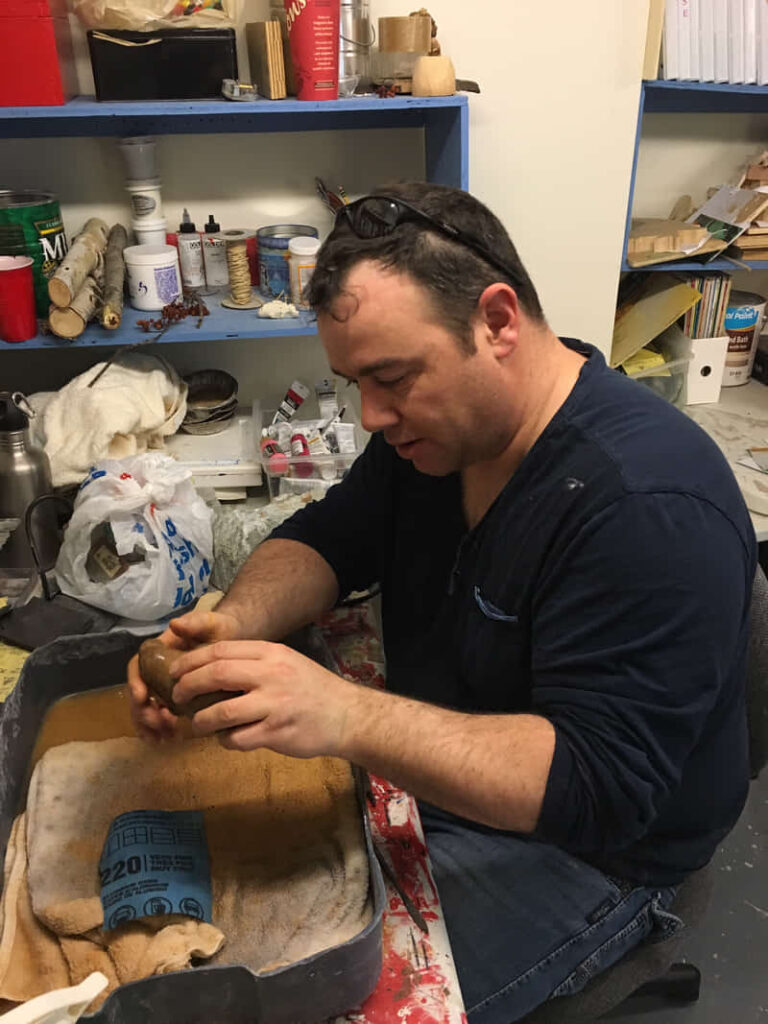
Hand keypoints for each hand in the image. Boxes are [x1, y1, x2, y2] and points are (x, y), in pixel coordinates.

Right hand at [126, 608, 242, 742]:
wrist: (238, 641)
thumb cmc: (221, 629)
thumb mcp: (211, 623)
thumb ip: (195, 622)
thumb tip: (175, 624)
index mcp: (160, 651)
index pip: (138, 666)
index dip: (135, 682)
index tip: (142, 697)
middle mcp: (158, 670)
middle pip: (139, 693)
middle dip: (143, 711)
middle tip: (158, 723)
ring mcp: (167, 687)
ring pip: (148, 709)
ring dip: (151, 725)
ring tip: (164, 735)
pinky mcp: (180, 700)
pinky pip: (164, 717)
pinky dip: (163, 729)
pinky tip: (171, 738)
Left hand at [169, 641, 362, 757]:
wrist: (347, 715)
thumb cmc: (312, 689)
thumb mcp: (286, 662)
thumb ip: (254, 663)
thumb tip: (210, 671)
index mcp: (271, 653)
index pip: (220, 650)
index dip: (191, 661)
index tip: (175, 673)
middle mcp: (271, 674)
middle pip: (215, 675)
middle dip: (188, 687)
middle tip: (178, 697)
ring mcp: (273, 704)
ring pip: (220, 712)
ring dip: (201, 721)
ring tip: (197, 725)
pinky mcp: (276, 732)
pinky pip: (237, 739)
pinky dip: (225, 741)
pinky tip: (228, 739)